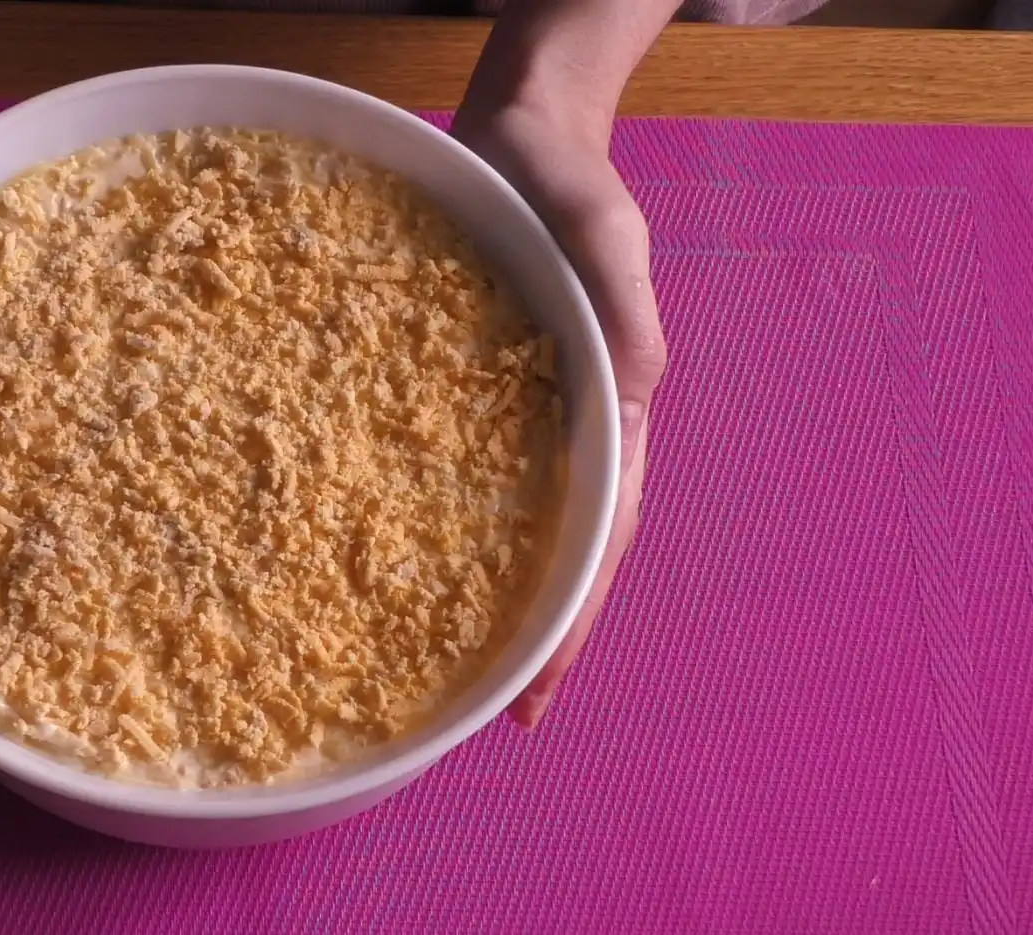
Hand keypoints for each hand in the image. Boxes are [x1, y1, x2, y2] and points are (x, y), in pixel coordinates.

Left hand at [455, 69, 667, 729]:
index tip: (537, 691)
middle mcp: (566, 429)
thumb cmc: (572, 189)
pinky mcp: (461, 391)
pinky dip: (434, 524)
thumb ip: (625, 310)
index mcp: (612, 411)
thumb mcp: (608, 238)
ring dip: (492, 597)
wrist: (517, 139)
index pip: (599, 537)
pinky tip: (392, 561)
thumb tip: (640, 391)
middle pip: (560, 552)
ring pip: (511, 524)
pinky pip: (451, 468)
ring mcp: (513, 416)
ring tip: (452, 667)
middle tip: (502, 713)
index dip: (572, 621)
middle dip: (537, 637)